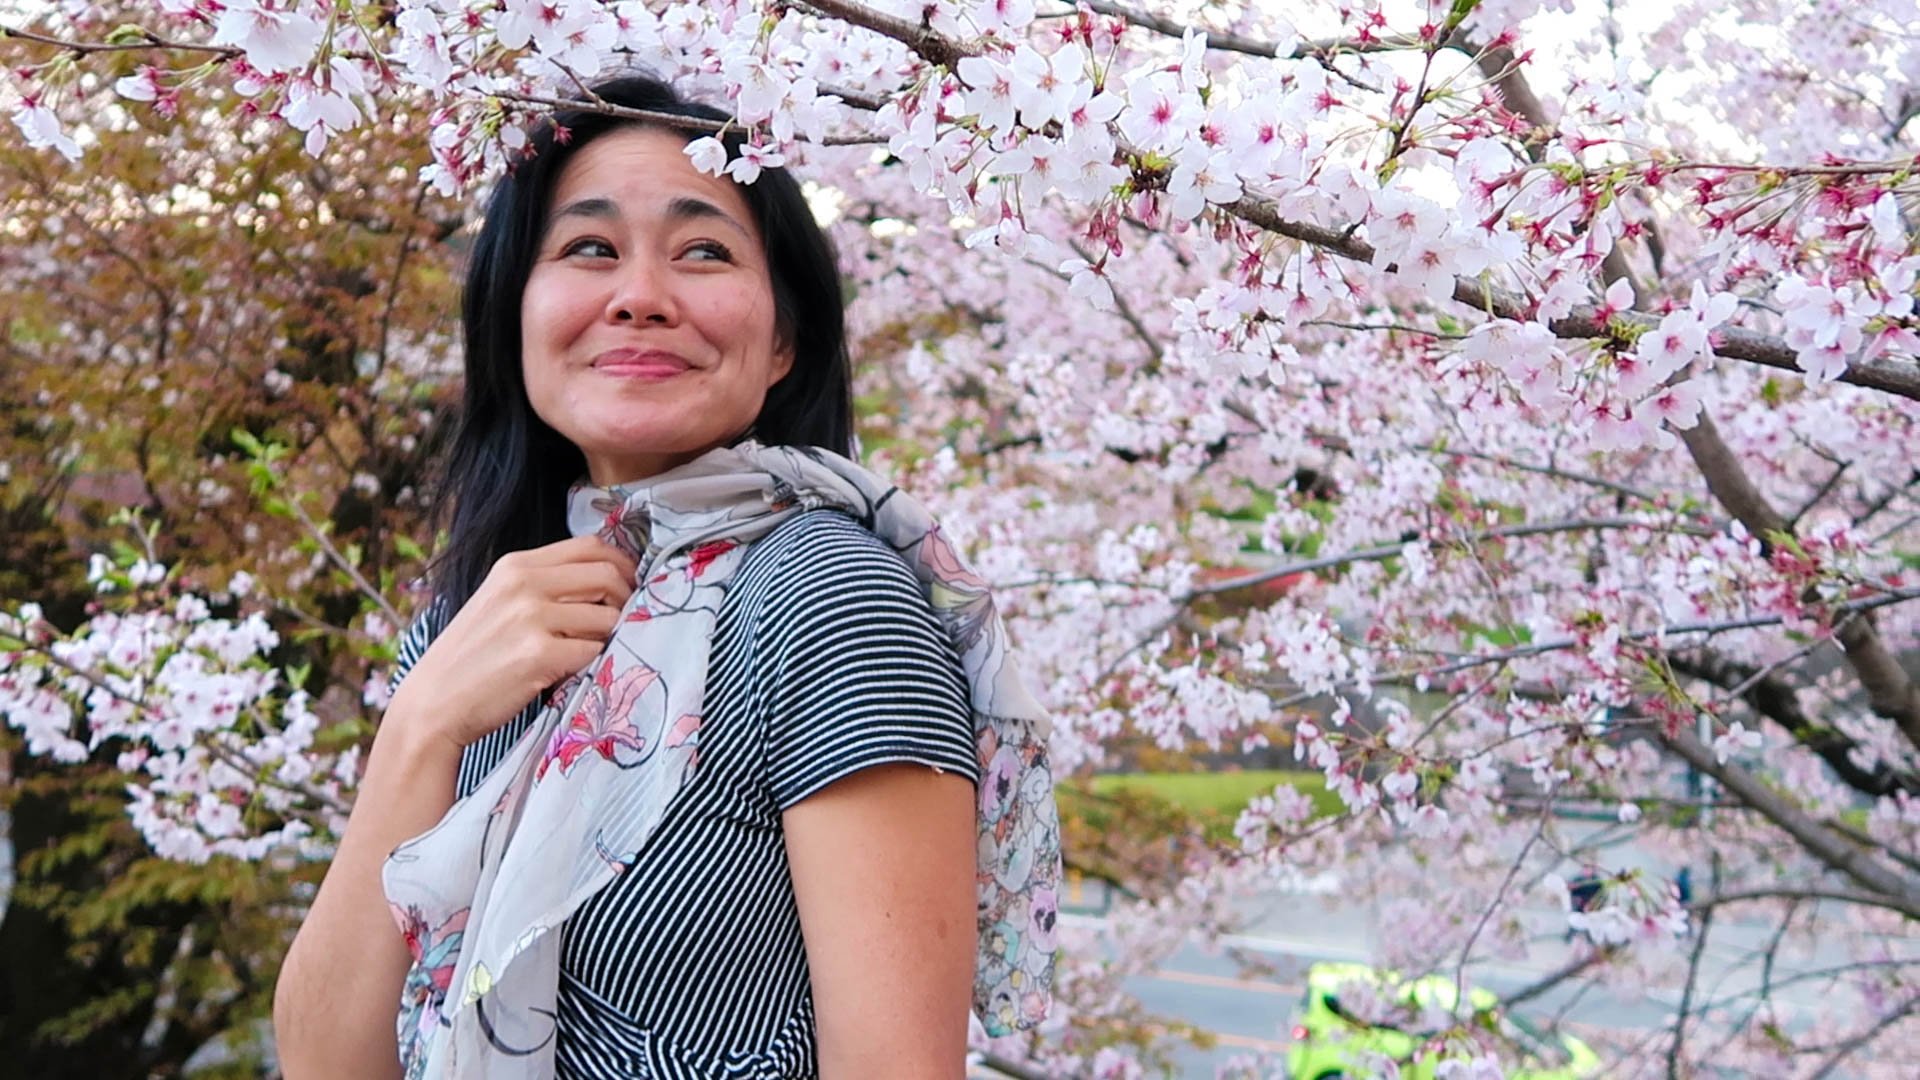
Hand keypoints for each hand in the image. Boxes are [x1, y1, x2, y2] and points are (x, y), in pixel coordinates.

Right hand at [386, 536, 636, 749]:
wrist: (433, 703)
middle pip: (607, 576)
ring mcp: (532, 618)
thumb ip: (546, 585)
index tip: (629, 585)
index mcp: (517, 565)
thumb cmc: (471, 657)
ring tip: (584, 652)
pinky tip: (571, 671)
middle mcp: (525, 583)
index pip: (592, 546)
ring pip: (608, 618)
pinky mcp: (540, 655)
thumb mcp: (500, 601)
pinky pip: (595, 652)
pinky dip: (593, 663)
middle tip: (622, 622)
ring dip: (609, 638)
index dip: (621, 564)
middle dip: (626, 600)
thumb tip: (608, 581)